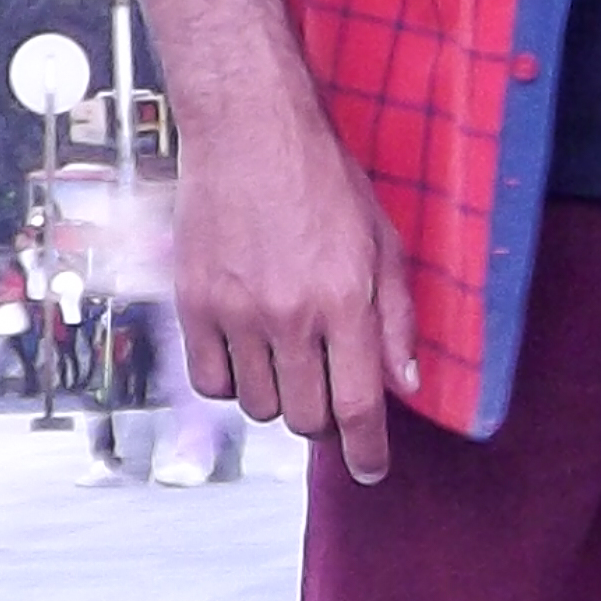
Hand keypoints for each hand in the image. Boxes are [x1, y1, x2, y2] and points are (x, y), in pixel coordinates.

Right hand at [173, 77, 420, 482]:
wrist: (248, 129)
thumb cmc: (322, 178)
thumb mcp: (382, 242)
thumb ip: (396, 317)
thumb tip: (406, 383)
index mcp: (345, 301)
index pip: (358, 407)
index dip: (367, 453)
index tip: (370, 471)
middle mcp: (290, 315)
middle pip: (306, 418)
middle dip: (324, 420)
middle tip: (327, 392)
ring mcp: (236, 313)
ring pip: (258, 406)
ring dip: (278, 398)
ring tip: (286, 360)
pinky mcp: (194, 304)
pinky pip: (211, 382)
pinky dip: (231, 382)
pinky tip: (246, 354)